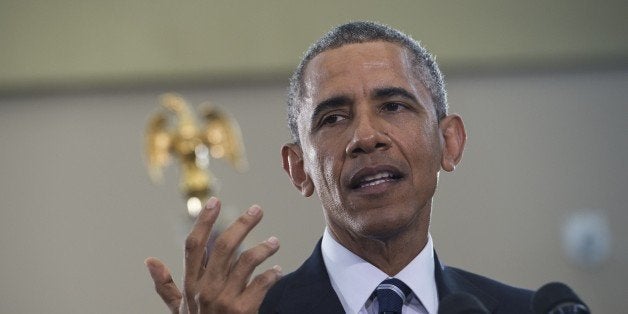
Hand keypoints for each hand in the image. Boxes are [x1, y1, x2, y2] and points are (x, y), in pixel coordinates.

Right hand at [145, 197, 281, 312]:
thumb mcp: (178, 310)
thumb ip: (165, 286)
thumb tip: (149, 261)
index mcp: (190, 285)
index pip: (193, 246)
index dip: (204, 221)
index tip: (215, 200)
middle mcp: (205, 290)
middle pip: (223, 247)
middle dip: (242, 224)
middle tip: (258, 209)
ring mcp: (224, 301)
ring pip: (246, 262)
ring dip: (264, 248)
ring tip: (275, 243)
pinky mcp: (244, 312)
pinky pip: (262, 285)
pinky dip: (272, 275)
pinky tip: (278, 271)